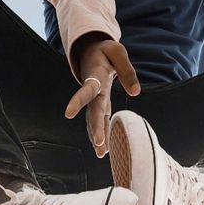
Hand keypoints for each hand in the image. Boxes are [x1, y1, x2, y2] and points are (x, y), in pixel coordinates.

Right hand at [64, 38, 140, 157]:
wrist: (91, 50)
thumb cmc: (105, 51)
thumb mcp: (117, 52)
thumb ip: (127, 70)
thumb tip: (136, 92)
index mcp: (95, 76)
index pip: (86, 89)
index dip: (77, 101)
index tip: (67, 113)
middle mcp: (93, 90)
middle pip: (93, 110)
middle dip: (95, 127)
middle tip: (98, 145)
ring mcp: (95, 98)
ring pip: (95, 118)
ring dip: (97, 134)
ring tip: (101, 154)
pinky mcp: (100, 102)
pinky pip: (100, 119)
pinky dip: (102, 132)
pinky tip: (103, 148)